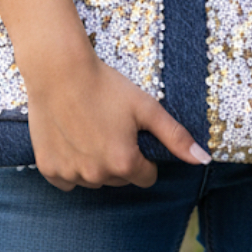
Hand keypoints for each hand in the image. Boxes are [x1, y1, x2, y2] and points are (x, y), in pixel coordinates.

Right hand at [0, 0, 209, 191]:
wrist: (59, 71)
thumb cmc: (106, 86)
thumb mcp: (146, 108)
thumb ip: (175, 137)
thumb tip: (203, 160)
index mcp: (124, 163)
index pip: (146, 176)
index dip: (144, 155)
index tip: (133, 133)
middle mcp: (97, 175)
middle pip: (120, 179)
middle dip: (120, 159)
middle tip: (111, 127)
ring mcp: (70, 174)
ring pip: (93, 179)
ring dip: (95, 163)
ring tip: (90, 129)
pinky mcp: (48, 169)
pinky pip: (66, 179)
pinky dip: (71, 164)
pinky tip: (72, 138)